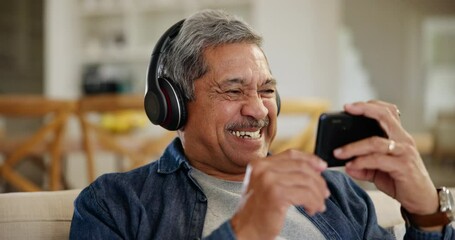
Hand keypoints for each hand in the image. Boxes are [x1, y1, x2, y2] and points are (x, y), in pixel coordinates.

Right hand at [231, 150, 328, 239]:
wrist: (246, 229)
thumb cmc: (258, 209)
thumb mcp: (267, 184)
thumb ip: (285, 173)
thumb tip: (315, 166)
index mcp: (259, 163)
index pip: (291, 154)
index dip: (310, 159)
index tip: (322, 166)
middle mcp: (263, 169)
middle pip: (302, 167)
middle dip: (318, 180)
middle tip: (324, 192)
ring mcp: (269, 180)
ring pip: (306, 181)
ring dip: (318, 195)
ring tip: (318, 204)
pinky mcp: (277, 194)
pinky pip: (306, 195)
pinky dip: (314, 202)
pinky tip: (312, 209)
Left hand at [333, 100, 438, 215]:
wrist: (422, 200)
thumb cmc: (401, 181)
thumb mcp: (378, 171)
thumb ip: (363, 166)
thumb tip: (346, 165)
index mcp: (398, 136)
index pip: (387, 112)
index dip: (370, 106)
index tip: (350, 106)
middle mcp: (403, 140)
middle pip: (384, 116)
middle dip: (364, 110)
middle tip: (347, 109)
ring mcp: (404, 152)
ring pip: (375, 142)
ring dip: (353, 146)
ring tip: (338, 152)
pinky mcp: (403, 166)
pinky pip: (377, 160)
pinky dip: (361, 162)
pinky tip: (351, 165)